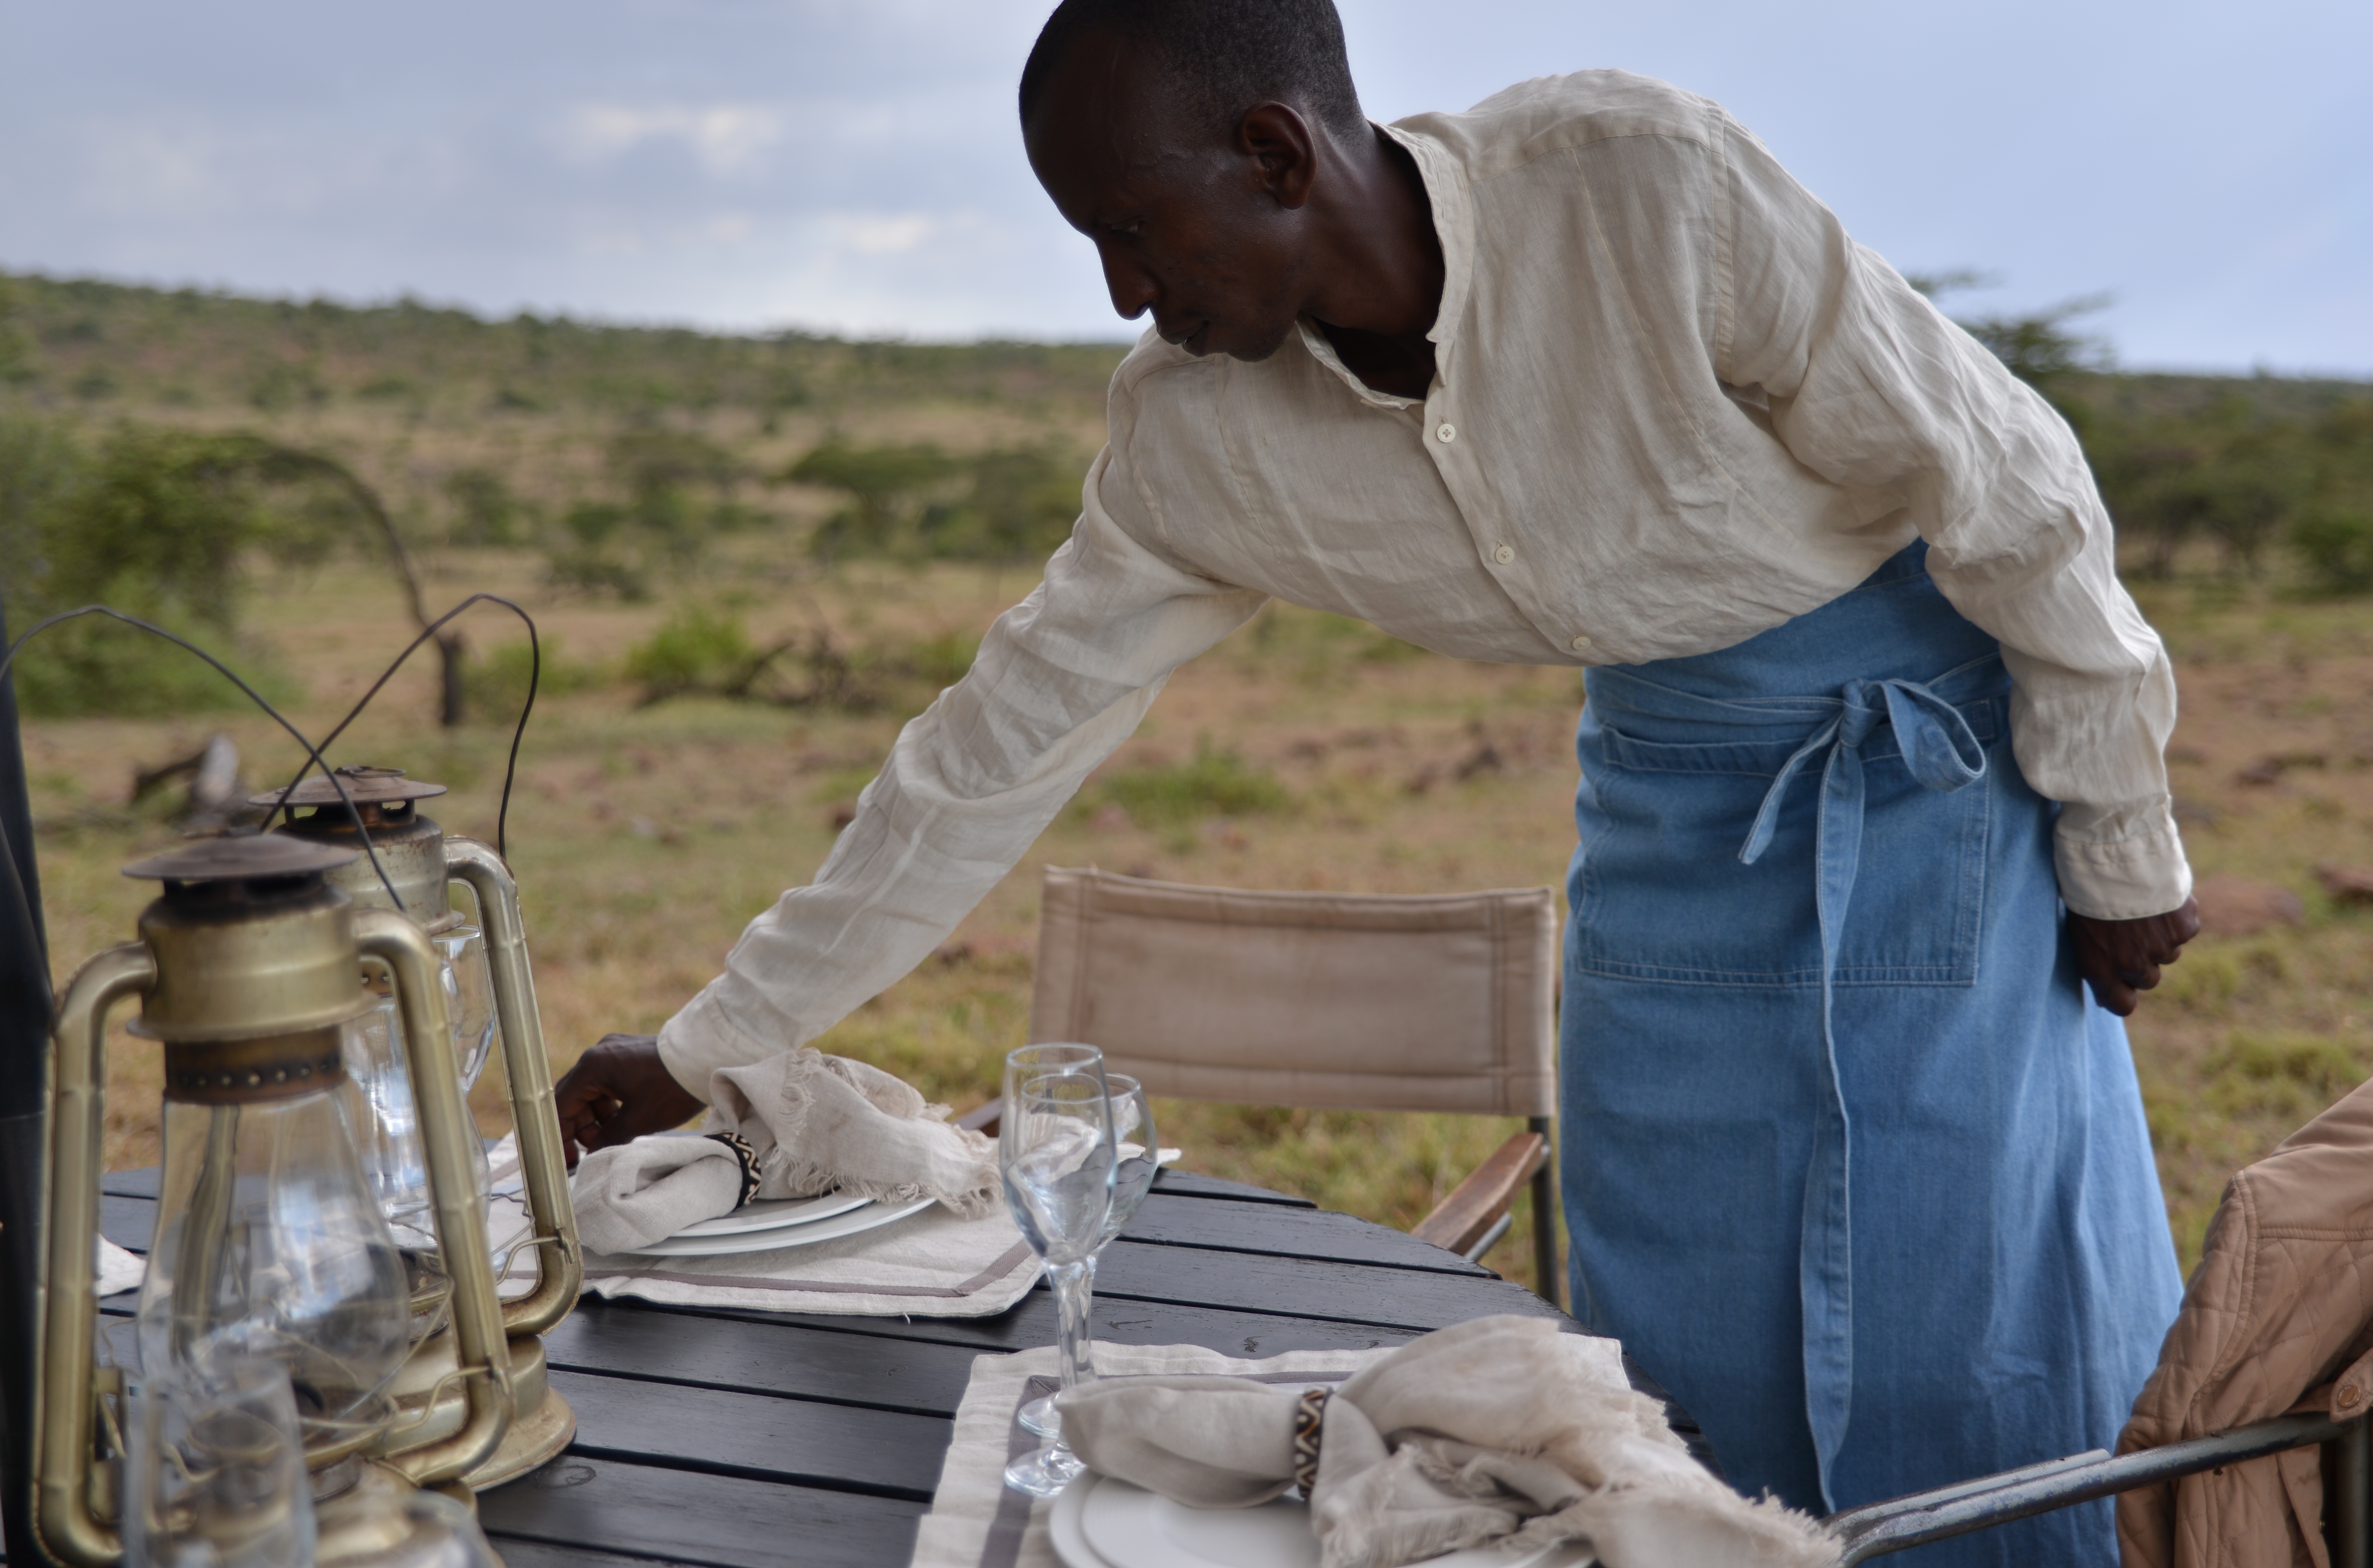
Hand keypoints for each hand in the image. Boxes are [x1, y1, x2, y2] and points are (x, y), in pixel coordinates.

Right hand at [553, 1033, 704, 1169]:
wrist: (708, 1058)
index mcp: (593, 1066)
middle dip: (581, 1128)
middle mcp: (598, 1054)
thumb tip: (591, 1155)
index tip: (566, 1158)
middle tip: (588, 1154)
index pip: (561, 1105)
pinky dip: (611, 1105)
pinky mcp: (628, 1054)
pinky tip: (622, 1123)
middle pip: (575, 1098)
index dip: (561, 1135)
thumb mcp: (637, 1121)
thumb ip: (607, 1139)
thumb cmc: (672, 1088)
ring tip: (611, 1139)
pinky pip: (608, 1084)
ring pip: (592, 1092)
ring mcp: (613, 1051)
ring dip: (597, 1119)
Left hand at [2067, 897, 2201, 1015]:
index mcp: (2101, 968)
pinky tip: (2160, 899)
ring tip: (2142, 908)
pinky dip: (2177, 917)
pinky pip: (2184, 930)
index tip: (2123, 987)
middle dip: (2142, 961)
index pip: (2121, 1004)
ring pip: (2168, 953)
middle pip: (2148, 979)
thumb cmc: (2086, 891)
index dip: (2123, 996)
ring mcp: (2161, 947)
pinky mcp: (2184, 928)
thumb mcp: (2078, 930)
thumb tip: (2108, 992)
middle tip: (2130, 932)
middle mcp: (2133, 965)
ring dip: (2158, 937)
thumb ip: (2096, 960)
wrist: (2112, 858)